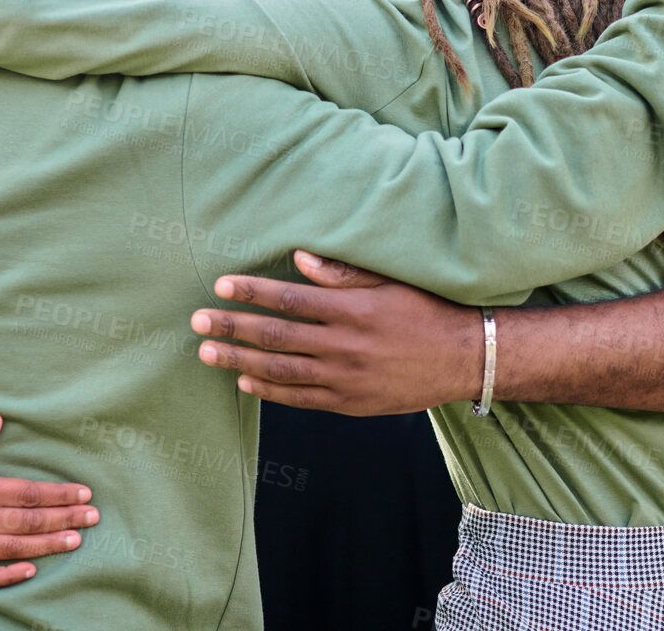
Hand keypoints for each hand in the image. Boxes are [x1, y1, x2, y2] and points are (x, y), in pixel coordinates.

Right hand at [0, 414, 97, 587]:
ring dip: (46, 545)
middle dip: (64, 518)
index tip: (83, 494)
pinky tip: (30, 570)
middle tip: (93, 517)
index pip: (26, 492)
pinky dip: (7, 575)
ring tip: (75, 541)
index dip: (58, 494)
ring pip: (12, 548)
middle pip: (27, 521)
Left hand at [189, 250, 481, 415]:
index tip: (220, 286)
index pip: (288, 299)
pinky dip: (270, 391)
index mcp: (352, 311)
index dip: (251, 292)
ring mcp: (346, 379)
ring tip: (207, 353)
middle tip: (197, 322)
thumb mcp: (391, 283)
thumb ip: (344, 273)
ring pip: (280, 371)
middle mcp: (344, 347)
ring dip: (239, 361)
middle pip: (275, 337)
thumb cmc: (427, 311)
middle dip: (231, 327)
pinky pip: (300, 398)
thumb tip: (300, 259)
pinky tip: (245, 381)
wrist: (466, 359)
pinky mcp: (350, 404)